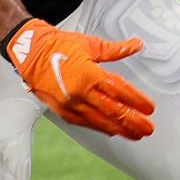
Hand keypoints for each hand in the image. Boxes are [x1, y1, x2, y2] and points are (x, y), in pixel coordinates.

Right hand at [1, 18, 154, 139]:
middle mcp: (80, 92)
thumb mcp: (89, 44)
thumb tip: (136, 44)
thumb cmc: (57, 45)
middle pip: (113, 111)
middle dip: (133, 121)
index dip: (136, 101)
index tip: (149, 108)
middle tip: (148, 129)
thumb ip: (116, 49)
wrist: (30, 52)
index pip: (119, 91)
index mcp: (89, 74)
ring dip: (120, 129)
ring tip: (135, 134)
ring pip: (100, 121)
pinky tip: (112, 130)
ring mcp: (70, 104)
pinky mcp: (62, 110)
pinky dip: (101, 127)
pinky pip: (85, 122)